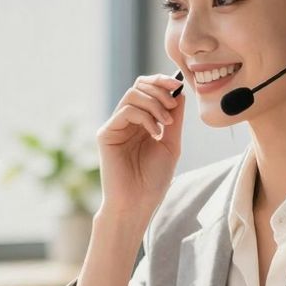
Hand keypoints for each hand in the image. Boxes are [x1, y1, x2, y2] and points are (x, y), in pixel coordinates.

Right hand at [95, 74, 184, 218]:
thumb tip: (179, 92)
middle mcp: (126, 121)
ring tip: (166, 123)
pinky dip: (145, 117)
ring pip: (132, 95)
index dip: (161, 82)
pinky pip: (125, 111)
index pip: (146, 89)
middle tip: (172, 107)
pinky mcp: (106, 134)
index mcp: (140, 122)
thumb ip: (174, 119)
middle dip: (159, 90)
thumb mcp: (171, 144)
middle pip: (138, 85)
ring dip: (155, 104)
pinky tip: (155, 133)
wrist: (138, 203)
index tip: (179, 85)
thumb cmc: (153, 180)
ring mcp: (115, 126)